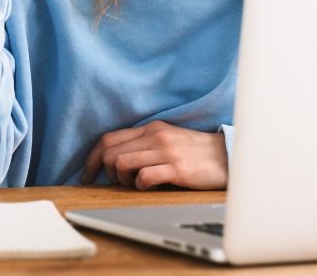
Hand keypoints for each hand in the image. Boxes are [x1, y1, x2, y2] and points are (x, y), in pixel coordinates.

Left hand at [81, 121, 228, 190]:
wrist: (228, 156)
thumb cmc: (196, 153)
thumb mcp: (167, 140)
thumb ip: (144, 145)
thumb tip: (116, 161)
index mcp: (150, 129)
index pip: (108, 139)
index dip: (92, 159)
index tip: (88, 175)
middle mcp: (155, 136)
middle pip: (111, 153)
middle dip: (107, 172)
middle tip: (119, 183)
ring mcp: (166, 151)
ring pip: (122, 163)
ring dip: (122, 180)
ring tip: (135, 185)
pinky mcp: (177, 168)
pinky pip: (144, 177)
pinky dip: (140, 185)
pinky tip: (149, 187)